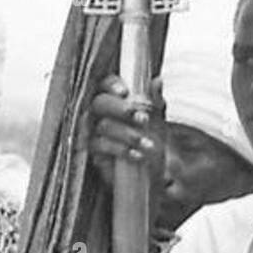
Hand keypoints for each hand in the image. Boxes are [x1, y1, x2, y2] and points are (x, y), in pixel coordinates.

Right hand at [89, 74, 164, 188]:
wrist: (152, 171)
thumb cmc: (153, 140)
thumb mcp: (158, 120)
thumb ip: (156, 101)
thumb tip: (157, 80)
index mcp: (116, 99)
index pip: (105, 84)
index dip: (112, 85)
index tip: (124, 92)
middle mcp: (101, 112)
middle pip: (100, 103)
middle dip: (121, 109)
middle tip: (143, 119)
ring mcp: (94, 132)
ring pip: (103, 125)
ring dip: (128, 134)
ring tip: (148, 144)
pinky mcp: (93, 152)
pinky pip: (100, 146)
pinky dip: (121, 149)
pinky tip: (137, 155)